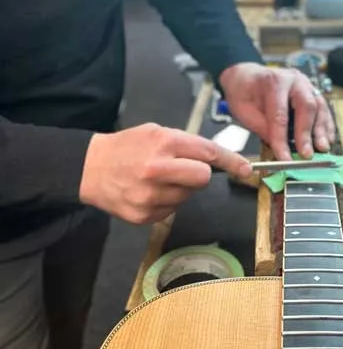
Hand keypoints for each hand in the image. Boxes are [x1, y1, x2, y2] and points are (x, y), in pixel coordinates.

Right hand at [79, 122, 251, 223]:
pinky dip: (167, 202)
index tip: (247, 169)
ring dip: (181, 188)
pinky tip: (150, 192)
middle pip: (203, 177)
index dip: (231, 161)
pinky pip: (172, 210)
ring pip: (188, 196)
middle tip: (185, 169)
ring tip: (160, 179)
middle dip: (201, 174)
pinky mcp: (143, 216)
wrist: (90, 168)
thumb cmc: (127, 146)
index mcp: (164, 143)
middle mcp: (158, 169)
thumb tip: (214, 158)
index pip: (208, 153)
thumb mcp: (156, 132)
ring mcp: (150, 196)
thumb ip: (185, 143)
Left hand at [219, 63, 335, 160]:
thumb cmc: (244, 93)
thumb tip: (280, 149)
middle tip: (307, 154)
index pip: (280, 114)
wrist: (247, 76)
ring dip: (321, 130)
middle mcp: (294, 80)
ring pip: (319, 106)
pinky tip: (327, 140)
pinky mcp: (313, 91)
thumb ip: (263, 128)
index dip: (282, 138)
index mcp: (274, 81)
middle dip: (307, 133)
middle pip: (306, 105)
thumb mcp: (244, 111)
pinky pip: (323, 108)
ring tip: (322, 149)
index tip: (285, 158)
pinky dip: (326, 125)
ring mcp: (306, 84)